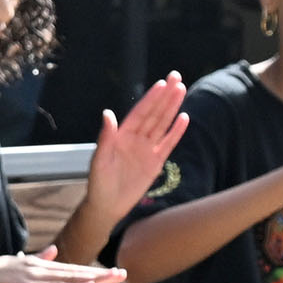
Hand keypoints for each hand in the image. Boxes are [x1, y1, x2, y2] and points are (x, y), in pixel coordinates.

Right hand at [0, 248, 123, 282]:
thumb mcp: (13, 263)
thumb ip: (36, 258)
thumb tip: (52, 251)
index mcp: (36, 263)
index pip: (69, 268)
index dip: (89, 270)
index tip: (108, 272)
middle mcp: (39, 268)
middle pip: (75, 271)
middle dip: (100, 274)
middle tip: (122, 274)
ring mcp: (34, 277)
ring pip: (69, 279)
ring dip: (93, 279)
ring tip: (112, 279)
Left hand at [83, 74, 189, 218]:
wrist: (107, 205)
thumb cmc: (98, 182)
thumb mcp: (99, 160)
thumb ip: (106, 137)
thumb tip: (108, 113)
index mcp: (121, 135)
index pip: (140, 113)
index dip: (151, 98)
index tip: (161, 83)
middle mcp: (136, 138)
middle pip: (154, 113)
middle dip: (165, 96)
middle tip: (176, 77)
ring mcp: (147, 149)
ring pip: (162, 124)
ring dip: (172, 108)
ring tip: (181, 90)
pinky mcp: (155, 162)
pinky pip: (168, 144)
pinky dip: (176, 132)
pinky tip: (184, 118)